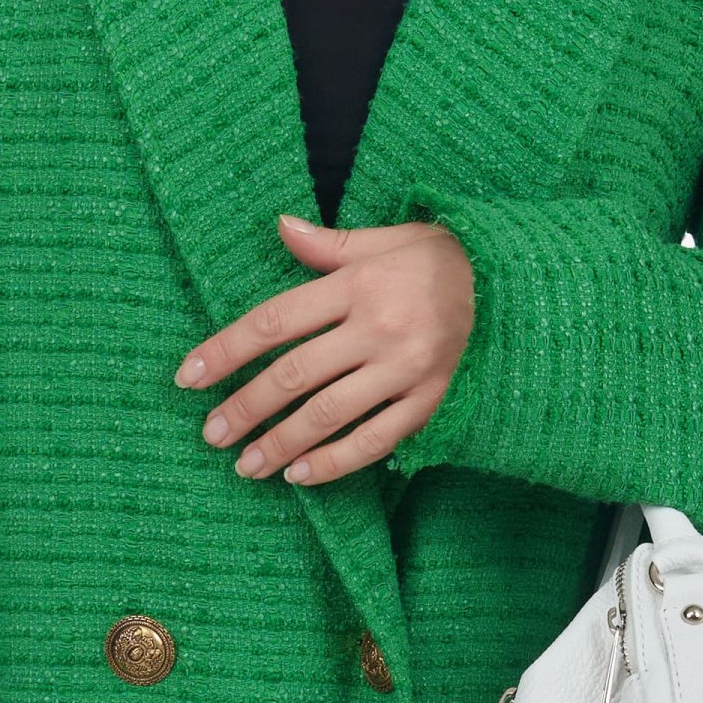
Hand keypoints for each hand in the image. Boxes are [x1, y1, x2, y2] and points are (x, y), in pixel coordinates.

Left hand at [174, 212, 473, 486]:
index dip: (225, 350)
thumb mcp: (385, 240)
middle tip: (211, 434)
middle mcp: (378, 328)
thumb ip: (328, 245)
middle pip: (294, 375)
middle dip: (245, 408)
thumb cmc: (440, 259)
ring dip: (281, 444)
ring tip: (246, 465)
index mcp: (357, 285)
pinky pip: (375, 440)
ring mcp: (406, 369)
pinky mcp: (430, 401)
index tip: (188, 377)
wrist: (515, 284)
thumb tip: (279, 226)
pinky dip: (335, 462)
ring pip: (329, 414)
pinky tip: (301, 476)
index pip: (274, 322)